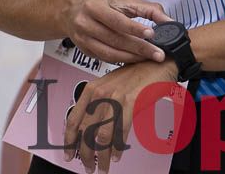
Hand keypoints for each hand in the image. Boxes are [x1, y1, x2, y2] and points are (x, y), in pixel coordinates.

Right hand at [61, 0, 172, 64]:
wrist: (71, 12)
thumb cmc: (101, 5)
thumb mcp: (122, 0)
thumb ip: (147, 8)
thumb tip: (168, 20)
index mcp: (95, 7)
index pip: (117, 20)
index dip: (135, 28)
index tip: (151, 34)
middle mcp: (86, 24)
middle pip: (115, 40)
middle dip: (139, 48)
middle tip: (158, 54)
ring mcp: (83, 40)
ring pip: (110, 54)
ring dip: (132, 58)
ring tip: (149, 59)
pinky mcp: (85, 52)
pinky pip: (106, 59)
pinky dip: (122, 61)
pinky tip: (135, 60)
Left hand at [64, 59, 180, 172]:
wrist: (155, 62)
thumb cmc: (134, 75)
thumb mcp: (109, 86)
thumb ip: (98, 103)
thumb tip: (88, 127)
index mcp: (91, 90)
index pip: (73, 120)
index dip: (69, 141)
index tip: (69, 154)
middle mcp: (100, 93)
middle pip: (86, 132)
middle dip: (85, 154)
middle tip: (89, 167)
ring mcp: (115, 98)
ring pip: (102, 136)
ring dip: (102, 156)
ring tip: (103, 167)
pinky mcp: (131, 102)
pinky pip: (120, 131)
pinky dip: (117, 147)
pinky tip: (116, 156)